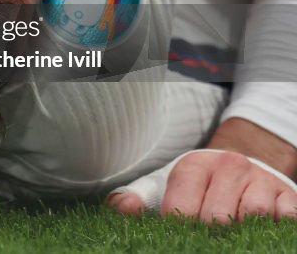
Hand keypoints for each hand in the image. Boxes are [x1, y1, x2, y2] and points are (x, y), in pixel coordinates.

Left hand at [107, 149, 296, 224]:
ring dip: (241, 233)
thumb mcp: (160, 188)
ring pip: (252, 215)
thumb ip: (133, 199)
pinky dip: (273, 228)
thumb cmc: (194, 187)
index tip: (177, 235)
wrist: (238, 170)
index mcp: (194, 165)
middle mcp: (230, 166)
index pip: (183, 204)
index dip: (179, 226)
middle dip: (207, 235)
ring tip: (229, 237)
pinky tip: (258, 233)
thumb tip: (126, 209)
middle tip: (203, 240)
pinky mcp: (287, 195)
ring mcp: (261, 180)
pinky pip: (285, 218)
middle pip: (217, 216)